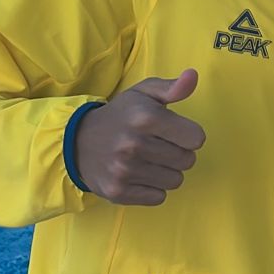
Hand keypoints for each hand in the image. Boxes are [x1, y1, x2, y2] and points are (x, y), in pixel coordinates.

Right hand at [74, 69, 204, 205]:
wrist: (77, 142)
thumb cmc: (120, 116)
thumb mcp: (144, 94)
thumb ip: (172, 87)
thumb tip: (192, 76)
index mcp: (145, 118)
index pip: (196, 139)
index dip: (188, 135)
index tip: (173, 131)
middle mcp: (134, 145)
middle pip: (188, 161)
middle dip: (178, 153)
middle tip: (159, 146)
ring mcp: (124, 170)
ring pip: (175, 180)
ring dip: (167, 171)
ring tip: (149, 159)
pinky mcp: (117, 191)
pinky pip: (159, 197)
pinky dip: (153, 188)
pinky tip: (139, 174)